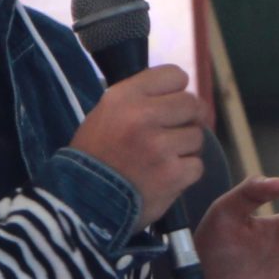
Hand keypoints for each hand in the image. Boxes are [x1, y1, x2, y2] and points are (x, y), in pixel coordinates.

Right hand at [68, 67, 205, 228]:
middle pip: (192, 104)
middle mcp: (142, 116)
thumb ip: (140, 100)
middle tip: (170, 134)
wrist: (80, 202)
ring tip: (162, 160)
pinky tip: (163, 177)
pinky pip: (197, 166)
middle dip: (186, 120)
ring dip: (185, 149)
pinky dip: (184, 173)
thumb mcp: (105, 114)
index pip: (174, 75)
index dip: (175, 91)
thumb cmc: (94, 156)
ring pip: (197, 137)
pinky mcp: (173, 174)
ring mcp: (159, 146)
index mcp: (123, 97)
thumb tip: (182, 97)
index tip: (167, 106)